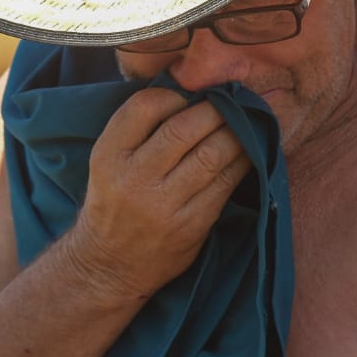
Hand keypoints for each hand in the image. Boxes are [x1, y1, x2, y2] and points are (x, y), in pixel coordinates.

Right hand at [68, 87, 250, 299]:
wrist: (108, 265)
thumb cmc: (113, 202)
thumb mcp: (107, 162)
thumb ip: (137, 130)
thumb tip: (189, 91)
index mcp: (108, 156)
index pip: (144, 107)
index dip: (175, 95)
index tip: (189, 97)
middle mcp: (134, 179)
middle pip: (184, 129)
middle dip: (215, 109)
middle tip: (230, 101)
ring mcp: (164, 205)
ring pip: (212, 155)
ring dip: (236, 132)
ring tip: (245, 121)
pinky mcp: (191, 225)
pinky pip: (225, 184)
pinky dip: (242, 161)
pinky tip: (249, 151)